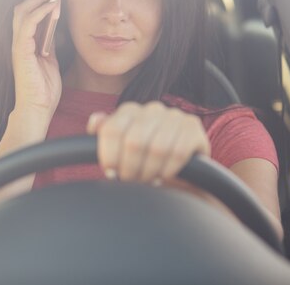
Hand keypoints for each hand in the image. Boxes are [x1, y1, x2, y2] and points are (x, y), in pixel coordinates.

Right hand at [11, 0, 62, 117]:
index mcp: (25, 43)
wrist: (37, 108)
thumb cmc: (44, 89)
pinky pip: (28, 23)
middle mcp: (18, 41)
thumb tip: (55, 27)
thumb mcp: (51, 60)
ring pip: (23, 10)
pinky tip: (53, 6)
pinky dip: (41, 11)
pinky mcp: (21, 49)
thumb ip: (49, 43)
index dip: (41, 0)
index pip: (28, 13)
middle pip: (23, 7)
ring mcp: (18, 45)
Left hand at [87, 101, 209, 183]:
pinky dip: (168, 169)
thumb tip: (96, 120)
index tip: (111, 172)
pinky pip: (178, 152)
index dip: (109, 156)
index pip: (112, 130)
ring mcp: (174, 115)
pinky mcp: (193, 127)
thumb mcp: (120, 148)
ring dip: (149, 171)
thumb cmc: (144, 159)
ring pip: (156, 148)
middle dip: (130, 168)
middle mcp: (152, 108)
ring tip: (147, 180)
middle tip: (131, 181)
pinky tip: (163, 175)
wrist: (180, 170)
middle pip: (133, 141)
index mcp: (130, 110)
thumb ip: (105, 134)